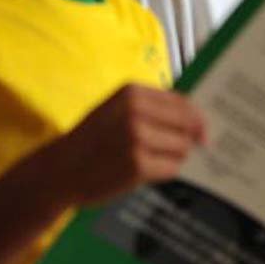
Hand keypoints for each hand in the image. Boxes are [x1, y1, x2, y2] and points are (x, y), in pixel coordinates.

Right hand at [44, 85, 206, 205]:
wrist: (59, 170)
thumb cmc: (94, 139)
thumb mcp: (117, 109)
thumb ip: (154, 108)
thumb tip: (199, 119)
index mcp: (132, 93)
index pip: (183, 102)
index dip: (198, 117)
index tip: (205, 128)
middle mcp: (135, 112)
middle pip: (188, 124)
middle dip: (190, 138)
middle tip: (184, 148)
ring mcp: (137, 139)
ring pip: (183, 147)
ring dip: (176, 156)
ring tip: (153, 158)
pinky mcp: (138, 165)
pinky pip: (173, 167)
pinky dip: (167, 171)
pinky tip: (149, 170)